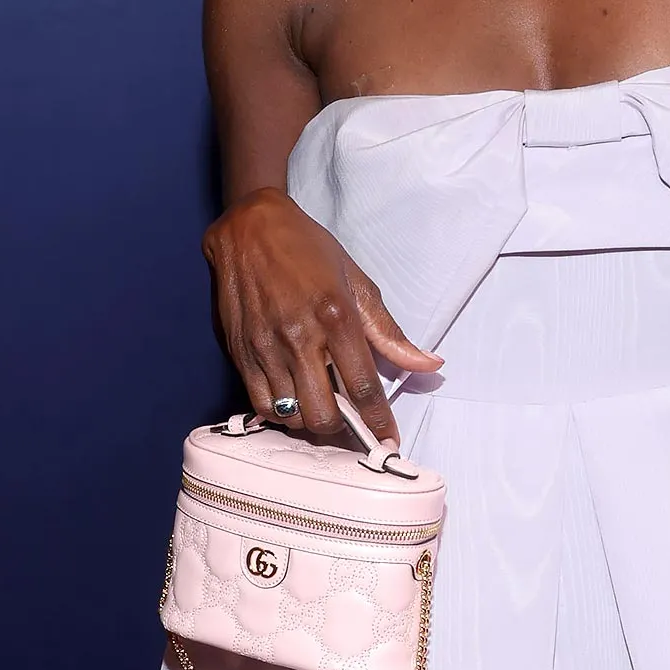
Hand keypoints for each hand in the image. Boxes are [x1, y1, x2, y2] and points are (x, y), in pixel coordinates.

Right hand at [202, 187, 441, 441]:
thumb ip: (389, 332)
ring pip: (291, 415)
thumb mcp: (357, 282)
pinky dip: (280, 412)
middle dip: (342, 430)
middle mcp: (299, 337)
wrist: (249, 229)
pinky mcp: (240, 353)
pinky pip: (261, 404)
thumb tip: (429, 364)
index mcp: (336, 317)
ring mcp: (266, 348)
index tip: (388, 439)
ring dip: (310, 421)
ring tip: (321, 408)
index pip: (363, 387)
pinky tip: (293, 399)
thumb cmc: (308, 250)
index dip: (378, 422)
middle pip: (324, 414)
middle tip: (351, 424)